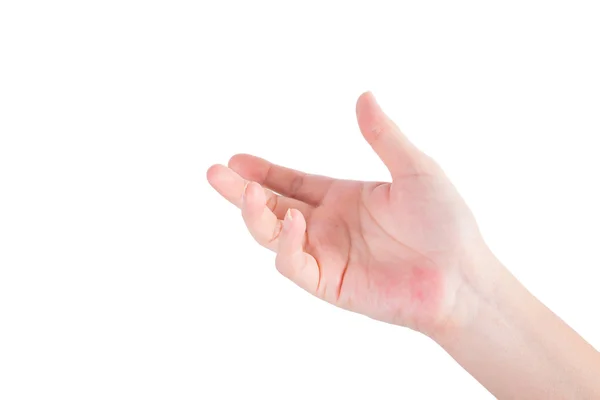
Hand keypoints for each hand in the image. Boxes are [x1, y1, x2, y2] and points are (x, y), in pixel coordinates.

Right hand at [207, 92, 490, 335]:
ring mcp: (326, 255)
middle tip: (215, 174)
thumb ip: (384, 137)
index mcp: (342, 198)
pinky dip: (286, 246)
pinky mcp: (330, 283)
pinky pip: (295, 265)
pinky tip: (292, 224)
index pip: (292, 183)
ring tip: (248, 193)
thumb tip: (364, 96)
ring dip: (256, 216)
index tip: (237, 158)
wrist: (463, 277)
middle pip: (272, 208)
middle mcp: (328, 226)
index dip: (264, 172)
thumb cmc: (445, 223)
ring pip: (274, 236)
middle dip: (242, 192)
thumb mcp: (415, 170)